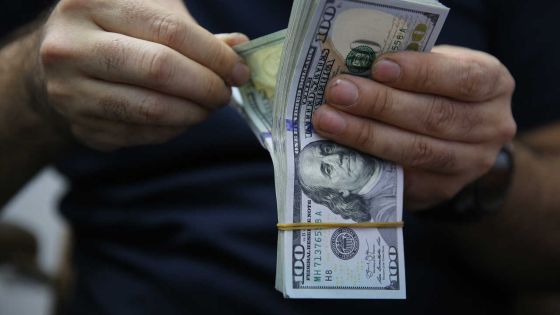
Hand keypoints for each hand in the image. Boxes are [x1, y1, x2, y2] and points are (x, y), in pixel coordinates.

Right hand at [31, 0, 249, 150]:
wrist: (64, 61)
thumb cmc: (117, 31)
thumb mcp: (149, 14)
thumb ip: (192, 32)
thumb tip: (241, 46)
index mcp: (92, 3)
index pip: (170, 31)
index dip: (214, 55)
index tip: (239, 71)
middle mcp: (70, 46)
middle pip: (159, 69)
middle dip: (205, 86)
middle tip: (225, 93)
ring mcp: (69, 90)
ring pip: (150, 109)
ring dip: (193, 112)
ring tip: (209, 106)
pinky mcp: (80, 125)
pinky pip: (140, 135)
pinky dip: (172, 129)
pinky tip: (183, 118)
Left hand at [313, 46, 516, 210]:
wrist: (463, 139)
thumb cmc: (440, 91)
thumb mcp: (438, 68)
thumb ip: (408, 68)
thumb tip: (354, 67)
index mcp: (494, 84)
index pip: (462, 78)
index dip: (419, 73)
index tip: (378, 67)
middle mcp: (491, 126)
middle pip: (434, 117)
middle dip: (380, 104)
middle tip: (338, 93)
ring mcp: (471, 163)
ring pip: (417, 151)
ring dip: (367, 136)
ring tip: (328, 121)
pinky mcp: (443, 189)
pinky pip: (405, 179)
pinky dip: (370, 163)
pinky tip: (340, 152)